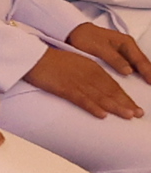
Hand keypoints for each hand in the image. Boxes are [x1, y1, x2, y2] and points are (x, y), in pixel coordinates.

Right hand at [26, 44, 143, 119]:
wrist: (33, 57)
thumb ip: (88, 74)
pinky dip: (93, 107)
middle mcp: (88, 74)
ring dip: (116, 106)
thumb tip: (98, 87)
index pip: (113, 84)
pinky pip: (82, 99)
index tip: (135, 106)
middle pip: (110, 91)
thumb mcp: (75, 64)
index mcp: (92, 67)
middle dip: (126, 103)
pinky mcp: (65, 88)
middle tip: (139, 113)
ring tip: (128, 115)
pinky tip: (102, 114)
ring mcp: (77, 81)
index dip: (125, 96)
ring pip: (101, 96)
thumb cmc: (52, 61)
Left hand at [70, 23, 148, 79]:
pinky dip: (134, 75)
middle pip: (142, 63)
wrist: (74, 32)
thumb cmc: (85, 37)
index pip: (141, 60)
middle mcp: (127, 48)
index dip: (148, 72)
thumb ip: (114, 59)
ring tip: (147, 85)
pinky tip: (134, 84)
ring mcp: (123, 53)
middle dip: (149, 74)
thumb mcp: (99, 48)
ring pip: (137, 66)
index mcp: (126, 43)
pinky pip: (129, 67)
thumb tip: (129, 71)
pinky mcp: (117, 58)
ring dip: (143, 75)